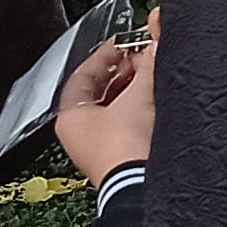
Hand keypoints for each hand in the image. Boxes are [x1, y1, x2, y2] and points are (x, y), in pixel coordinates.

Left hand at [55, 35, 155, 184]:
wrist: (143, 187)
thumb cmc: (126, 148)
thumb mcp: (139, 94)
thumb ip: (148, 63)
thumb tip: (156, 39)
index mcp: (70, 117)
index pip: (83, 73)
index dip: (106, 54)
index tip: (124, 43)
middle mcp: (79, 135)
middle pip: (99, 91)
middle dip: (124, 71)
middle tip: (144, 55)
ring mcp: (98, 149)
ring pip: (114, 110)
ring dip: (133, 90)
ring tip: (154, 74)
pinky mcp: (118, 159)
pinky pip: (125, 127)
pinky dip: (138, 111)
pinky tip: (156, 100)